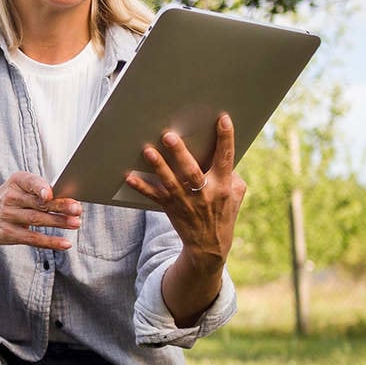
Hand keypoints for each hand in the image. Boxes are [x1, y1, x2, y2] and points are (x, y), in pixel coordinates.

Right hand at [0, 171, 81, 250]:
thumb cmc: (7, 200)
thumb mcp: (17, 188)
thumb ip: (39, 191)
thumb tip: (68, 200)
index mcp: (16, 182)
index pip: (29, 182)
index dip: (39, 187)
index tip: (49, 193)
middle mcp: (10, 198)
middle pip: (38, 203)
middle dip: (59, 206)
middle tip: (77, 209)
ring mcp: (9, 217)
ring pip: (37, 219)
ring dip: (58, 222)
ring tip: (75, 223)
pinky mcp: (9, 234)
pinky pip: (33, 238)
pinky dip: (50, 241)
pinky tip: (65, 243)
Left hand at [125, 114, 246, 271]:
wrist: (209, 246)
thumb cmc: (223, 212)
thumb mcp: (236, 194)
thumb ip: (231, 174)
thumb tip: (221, 152)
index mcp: (223, 186)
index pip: (226, 159)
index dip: (226, 139)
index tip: (222, 119)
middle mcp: (204, 193)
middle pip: (191, 171)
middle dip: (180, 153)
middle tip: (169, 136)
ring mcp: (186, 201)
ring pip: (170, 182)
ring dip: (158, 166)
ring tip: (148, 151)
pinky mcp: (171, 208)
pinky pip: (154, 196)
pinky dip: (141, 187)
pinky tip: (129, 177)